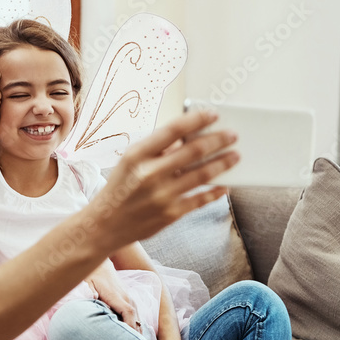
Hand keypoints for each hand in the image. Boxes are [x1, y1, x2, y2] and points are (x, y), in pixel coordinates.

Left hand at [84, 260, 141, 331]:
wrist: (99, 264)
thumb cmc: (91, 275)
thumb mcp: (87, 283)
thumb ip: (89, 295)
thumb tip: (90, 306)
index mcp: (116, 295)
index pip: (128, 313)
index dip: (130, 328)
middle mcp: (126, 297)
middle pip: (136, 319)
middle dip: (136, 336)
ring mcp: (129, 298)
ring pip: (137, 318)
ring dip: (137, 333)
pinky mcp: (128, 300)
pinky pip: (135, 316)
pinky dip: (136, 327)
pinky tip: (135, 339)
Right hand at [89, 109, 238, 248]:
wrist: (104, 225)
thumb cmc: (120, 188)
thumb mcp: (130, 161)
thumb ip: (157, 149)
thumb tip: (190, 135)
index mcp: (137, 155)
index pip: (173, 130)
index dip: (197, 120)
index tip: (214, 114)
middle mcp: (149, 174)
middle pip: (193, 151)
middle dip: (218, 140)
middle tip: (233, 135)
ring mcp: (161, 196)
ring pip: (202, 175)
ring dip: (223, 163)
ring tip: (236, 156)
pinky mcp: (170, 215)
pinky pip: (200, 199)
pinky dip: (215, 191)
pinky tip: (225, 185)